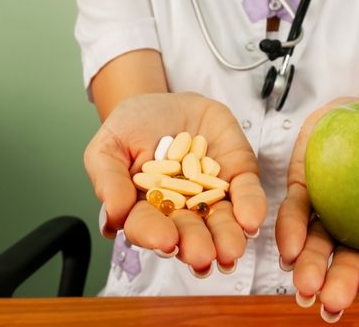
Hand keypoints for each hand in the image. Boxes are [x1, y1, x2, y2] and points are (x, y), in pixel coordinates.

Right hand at [84, 93, 265, 274]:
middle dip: (196, 245)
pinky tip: (251, 221)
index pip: (147, 227)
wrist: (170, 101)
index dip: (154, 235)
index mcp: (146, 209)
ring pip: (221, 221)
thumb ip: (108, 179)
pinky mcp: (238, 176)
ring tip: (231, 250)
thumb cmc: (134, 126)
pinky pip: (247, 193)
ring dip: (227, 237)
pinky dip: (250, 207)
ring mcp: (213, 195)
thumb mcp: (110, 144)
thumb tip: (112, 218)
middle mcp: (181, 210)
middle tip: (202, 256)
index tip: (164, 241)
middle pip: (188, 231)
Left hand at [275, 98, 358, 321]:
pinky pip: (295, 212)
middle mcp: (357, 227)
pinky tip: (288, 251)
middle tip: (332, 302)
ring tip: (305, 288)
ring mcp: (328, 211)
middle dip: (341, 284)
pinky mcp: (304, 189)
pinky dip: (290, 231)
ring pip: (317, 244)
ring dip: (310, 268)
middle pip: (349, 260)